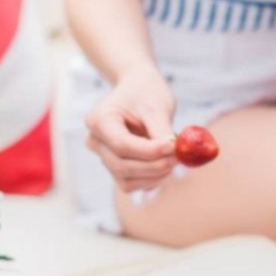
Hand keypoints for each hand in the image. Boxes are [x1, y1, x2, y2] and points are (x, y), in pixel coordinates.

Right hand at [85, 64, 176, 192]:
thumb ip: (162, 131)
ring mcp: (103, 157)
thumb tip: (173, 153)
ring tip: (174, 158)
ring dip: (154, 175)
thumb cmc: (145, 93)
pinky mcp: (115, 168)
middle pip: (122, 166)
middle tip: (179, 157)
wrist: (138, 91)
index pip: (122, 145)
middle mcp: (96, 141)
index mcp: (99, 120)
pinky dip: (151, 179)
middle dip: (154, 166)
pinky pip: (131, 184)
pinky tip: (165, 164)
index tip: (173, 148)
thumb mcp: (155, 106)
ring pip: (127, 179)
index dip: (149, 151)